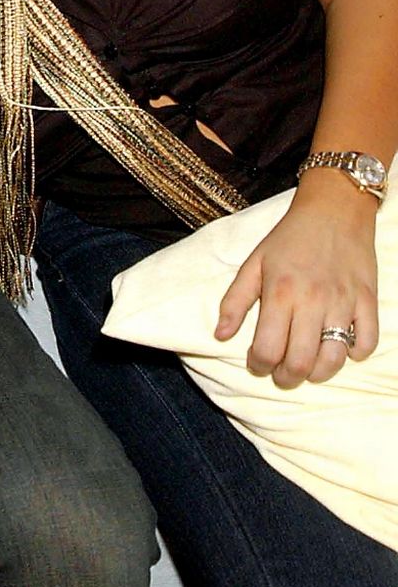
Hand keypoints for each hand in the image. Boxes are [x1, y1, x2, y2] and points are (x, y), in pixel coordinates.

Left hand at [215, 186, 378, 385]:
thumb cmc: (289, 237)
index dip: (258, 365)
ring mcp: (343, 302)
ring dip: (318, 373)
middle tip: (281, 374)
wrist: (334, 209)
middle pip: (300, 362)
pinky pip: (367, 342)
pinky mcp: (367, 300)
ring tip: (308, 369)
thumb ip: (235, 301)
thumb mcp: (254, 263)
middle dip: (286, 377)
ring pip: (333, 360)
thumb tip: (220, 335)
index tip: (257, 363)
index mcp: (280, 292)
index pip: (267, 349)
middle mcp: (312, 301)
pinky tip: (341, 348)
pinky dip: (355, 354)